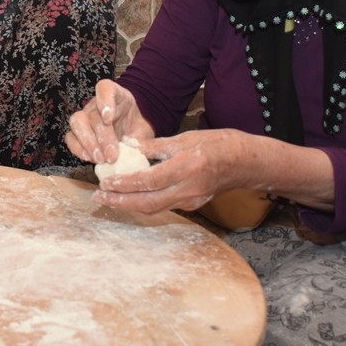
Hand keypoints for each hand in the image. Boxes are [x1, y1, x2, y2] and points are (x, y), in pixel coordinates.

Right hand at [65, 79, 153, 164]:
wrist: (132, 135)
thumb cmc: (137, 129)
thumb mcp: (144, 131)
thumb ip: (141, 139)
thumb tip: (135, 151)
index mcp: (116, 95)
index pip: (105, 88)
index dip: (104, 101)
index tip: (109, 119)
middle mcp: (96, 104)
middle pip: (93, 113)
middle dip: (102, 136)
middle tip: (112, 155)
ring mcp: (85, 117)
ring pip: (77, 122)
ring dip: (88, 143)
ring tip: (101, 159)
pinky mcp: (77, 132)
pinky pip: (70, 138)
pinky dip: (78, 149)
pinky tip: (91, 159)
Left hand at [91, 129, 243, 215]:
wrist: (246, 163)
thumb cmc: (219, 144)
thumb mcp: (186, 137)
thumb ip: (156, 144)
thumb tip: (129, 144)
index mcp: (186, 168)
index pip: (149, 181)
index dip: (125, 184)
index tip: (105, 182)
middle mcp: (188, 189)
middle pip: (148, 203)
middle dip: (121, 202)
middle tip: (99, 197)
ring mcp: (191, 200)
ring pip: (155, 208)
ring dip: (130, 205)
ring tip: (109, 198)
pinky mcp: (193, 205)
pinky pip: (164, 206)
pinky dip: (144, 203)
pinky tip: (131, 196)